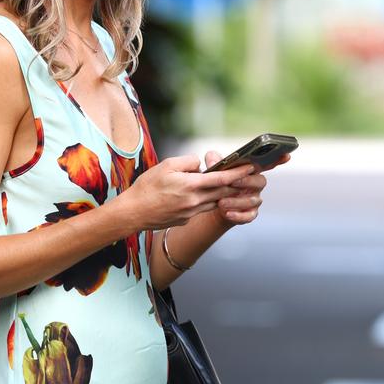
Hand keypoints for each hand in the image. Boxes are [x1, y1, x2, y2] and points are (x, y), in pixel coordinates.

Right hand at [116, 155, 254, 230]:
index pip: (222, 179)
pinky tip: (198, 197)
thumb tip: (200, 165)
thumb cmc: (147, 187)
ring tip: (227, 185)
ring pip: (214, 202)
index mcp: (191, 186)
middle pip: (224, 193)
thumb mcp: (166, 165)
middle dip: (237, 185)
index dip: (238, 173)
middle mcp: (195, 202)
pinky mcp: (186, 221)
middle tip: (247, 176)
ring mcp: (191, 213)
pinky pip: (201, 209)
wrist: (133, 213)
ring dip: (223, 195)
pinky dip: (205, 202)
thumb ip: (188, 162)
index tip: (250, 167)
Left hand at [206, 150, 290, 226]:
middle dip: (246, 181)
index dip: (278, 159)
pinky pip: (248, 216)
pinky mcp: (250, 214)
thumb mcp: (214, 169)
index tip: (286, 155)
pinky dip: (238, 215)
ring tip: (221, 202)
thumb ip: (214, 160)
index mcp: (251, 171)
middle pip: (260, 181)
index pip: (268, 163)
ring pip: (253, 200)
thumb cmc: (218, 182)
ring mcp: (255, 200)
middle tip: (231, 182)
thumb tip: (213, 161)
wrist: (214, 204)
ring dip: (237, 201)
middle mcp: (257, 185)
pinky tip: (227, 213)